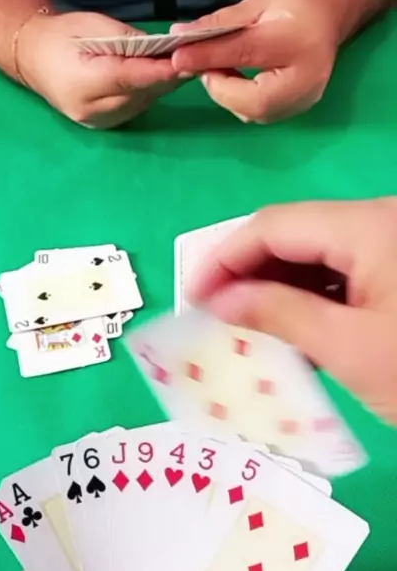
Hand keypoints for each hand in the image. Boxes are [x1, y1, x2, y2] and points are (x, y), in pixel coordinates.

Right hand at [17, 11, 181, 127]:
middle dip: (166, 77)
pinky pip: (134, 109)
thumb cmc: (62, 36)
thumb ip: (127, 40)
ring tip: (176, 65)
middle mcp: (91, 109)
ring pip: (141, 104)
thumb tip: (160, 50)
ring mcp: (97, 122)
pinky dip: (147, 93)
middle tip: (192, 59)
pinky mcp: (103, 127)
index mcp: (82, 83)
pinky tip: (155, 78)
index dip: (160, 72)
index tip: (187, 64)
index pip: (129, 79)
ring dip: (159, 86)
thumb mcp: (92, 25)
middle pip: (140, 95)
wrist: (33, 59)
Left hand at [171, 0, 338, 122]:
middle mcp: (305, 83)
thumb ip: (219, 25)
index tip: (179, 59)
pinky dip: (241, 100)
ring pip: (251, 112)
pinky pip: (259, 114)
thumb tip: (179, 37)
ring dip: (228, 94)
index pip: (245, 54)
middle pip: (249, 99)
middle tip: (204, 65)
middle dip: (219, 85)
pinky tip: (237, 81)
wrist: (327, 16)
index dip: (209, 59)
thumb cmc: (292, 7)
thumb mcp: (255, 7)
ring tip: (221, 70)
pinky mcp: (296, 112)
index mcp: (297, 44)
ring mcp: (302, 103)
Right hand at [188, 197, 396, 422]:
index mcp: (368, 227)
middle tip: (213, 315)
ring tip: (244, 326)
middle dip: (248, 271)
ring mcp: (393, 243)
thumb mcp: (349, 349)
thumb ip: (279, 315)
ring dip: (277, 286)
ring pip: (318, 253)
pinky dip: (311, 297)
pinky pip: (345, 271)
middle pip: (295, 233)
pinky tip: (291, 328)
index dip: (225, 257)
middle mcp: (380, 221)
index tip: (193, 298)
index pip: (274, 225)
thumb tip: (220, 299)